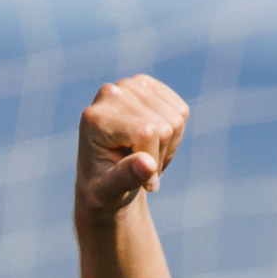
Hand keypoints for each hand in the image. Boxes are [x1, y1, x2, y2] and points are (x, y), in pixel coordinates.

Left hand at [76, 75, 188, 217]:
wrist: (102, 178)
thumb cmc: (103, 189)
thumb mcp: (108, 192)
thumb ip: (125, 178)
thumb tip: (148, 164)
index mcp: (95, 118)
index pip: (147, 132)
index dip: (153, 160)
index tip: (144, 183)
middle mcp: (110, 94)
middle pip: (164, 126)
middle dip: (159, 156)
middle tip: (142, 170)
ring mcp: (129, 86)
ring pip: (177, 119)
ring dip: (168, 147)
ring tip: (145, 158)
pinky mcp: (146, 85)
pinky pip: (181, 112)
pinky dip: (175, 134)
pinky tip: (154, 143)